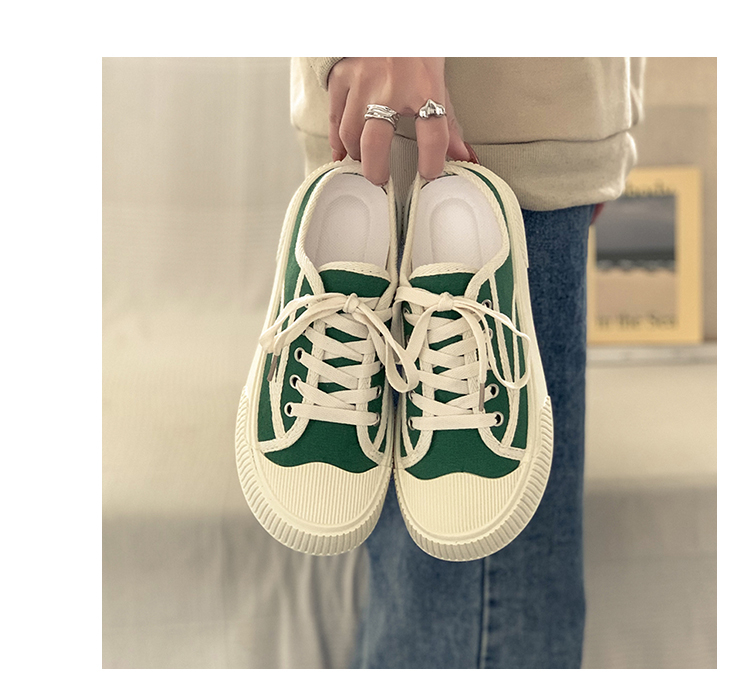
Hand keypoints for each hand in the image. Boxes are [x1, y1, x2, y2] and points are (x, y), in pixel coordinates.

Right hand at [327, 58, 474, 185]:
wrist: (390, 16)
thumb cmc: (415, 51)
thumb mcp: (437, 81)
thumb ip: (448, 122)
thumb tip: (463, 156)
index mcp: (424, 84)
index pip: (433, 132)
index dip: (432, 160)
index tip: (429, 173)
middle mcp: (391, 83)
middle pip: (375, 141)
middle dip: (376, 169)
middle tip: (381, 179)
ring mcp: (362, 80)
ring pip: (351, 133)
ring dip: (357, 154)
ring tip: (366, 160)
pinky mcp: (342, 76)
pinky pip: (335, 117)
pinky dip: (337, 140)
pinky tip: (342, 152)